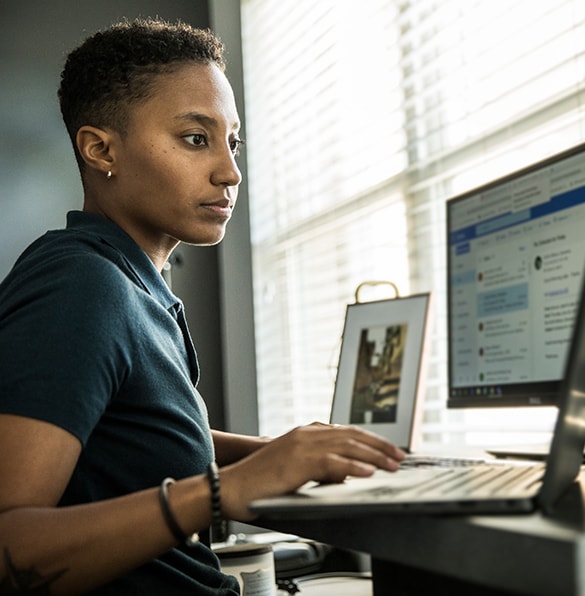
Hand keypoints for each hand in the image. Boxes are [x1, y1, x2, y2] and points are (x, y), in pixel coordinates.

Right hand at [218, 422, 404, 520]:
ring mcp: (301, 445)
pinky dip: (352, 467)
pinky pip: (331, 463)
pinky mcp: (297, 462)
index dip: (371, 440)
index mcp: (306, 433)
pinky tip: (368, 473)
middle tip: (400, 457)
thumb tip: (344, 475)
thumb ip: (318, 467)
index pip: (347, 432)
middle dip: (379, 446)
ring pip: (346, 446)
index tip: (389, 450)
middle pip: (352, 436)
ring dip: (373, 456)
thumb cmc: (260, 482)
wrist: (231, 486)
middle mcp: (306, 434)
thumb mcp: (295, 469)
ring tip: (392, 465)